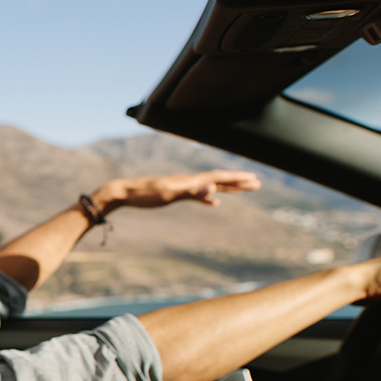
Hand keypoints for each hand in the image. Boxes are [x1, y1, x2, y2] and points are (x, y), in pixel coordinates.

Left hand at [93, 170, 261, 211]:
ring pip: (210, 186)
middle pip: (218, 179)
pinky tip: (214, 203)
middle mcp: (188, 181)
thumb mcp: (168, 194)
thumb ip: (192, 192)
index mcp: (189, 180)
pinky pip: (197, 195)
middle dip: (238, 182)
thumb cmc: (144, 194)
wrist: (123, 193)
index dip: (237, 178)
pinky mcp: (174, 193)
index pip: (219, 177)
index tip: (255, 179)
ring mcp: (181, 187)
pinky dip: (209, 198)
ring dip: (227, 188)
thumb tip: (213, 190)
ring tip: (243, 189)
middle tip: (257, 183)